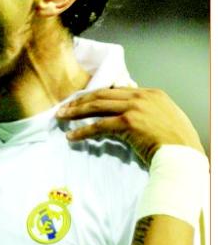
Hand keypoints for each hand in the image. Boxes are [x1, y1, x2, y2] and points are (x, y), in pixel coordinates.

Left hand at [56, 87, 204, 164]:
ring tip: (61, 116)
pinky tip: (72, 136)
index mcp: (150, 93)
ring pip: (97, 106)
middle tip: (64, 107)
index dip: (95, 95)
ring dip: (76, 111)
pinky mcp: (128, 123)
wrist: (183, 154)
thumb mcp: (164, 117)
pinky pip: (98, 126)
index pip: (115, 89)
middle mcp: (141, 96)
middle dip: (80, 100)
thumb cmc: (175, 142)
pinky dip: (83, 131)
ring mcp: (134, 108)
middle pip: (102, 94)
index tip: (81, 100)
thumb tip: (128, 112)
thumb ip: (146, 110)